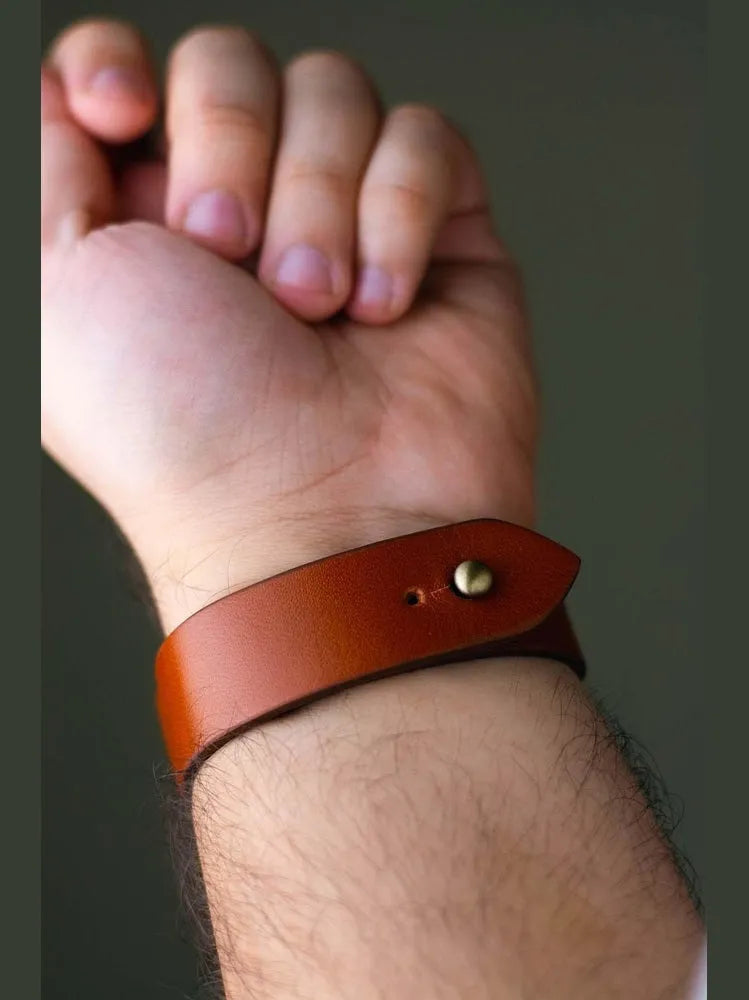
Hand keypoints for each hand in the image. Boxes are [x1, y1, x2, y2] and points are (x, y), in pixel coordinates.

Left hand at [42, 20, 537, 630]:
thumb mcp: (51, 286)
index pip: (125, 72)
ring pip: (334, 90)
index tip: (125, 116)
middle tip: (233, 260)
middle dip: (229, 145)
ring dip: (319, 198)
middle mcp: (241, 210)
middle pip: (230, 63)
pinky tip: (385, 305)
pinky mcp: (437, 237)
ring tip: (317, 307)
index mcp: (137, 220)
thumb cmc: (184, 430)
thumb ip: (45, 161)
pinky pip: (426, 140)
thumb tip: (82, 92)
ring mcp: (343, 219)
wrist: (327, 518)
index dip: (118, 67)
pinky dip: (400, 215)